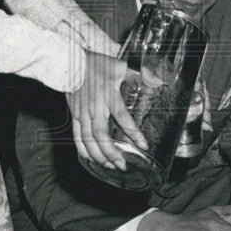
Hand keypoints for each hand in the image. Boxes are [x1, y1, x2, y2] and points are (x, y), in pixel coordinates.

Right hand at [65, 50, 147, 171]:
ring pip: (88, 141)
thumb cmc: (97, 64)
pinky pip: (77, 138)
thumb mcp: (121, 66)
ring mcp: (82, 114)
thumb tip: (159, 81)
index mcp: (108, 96)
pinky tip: (92, 160)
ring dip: (99, 156)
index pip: (122, 117)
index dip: (133, 132)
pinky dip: (83, 151)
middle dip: (111, 153)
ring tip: (110, 166)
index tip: (143, 145)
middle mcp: (95, 108)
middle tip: (122, 165)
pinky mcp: (74, 116)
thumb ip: (141, 73)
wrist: (70, 63)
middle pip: (101, 136)